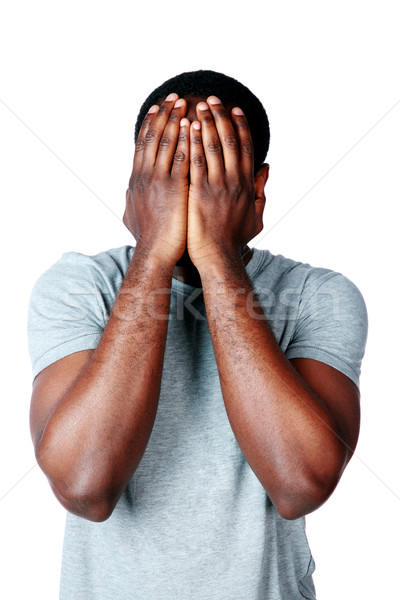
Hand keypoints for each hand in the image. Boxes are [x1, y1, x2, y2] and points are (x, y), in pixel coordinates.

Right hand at [123, 94, 189, 267]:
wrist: (154, 253)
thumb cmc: (147, 239)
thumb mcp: (132, 216)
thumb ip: (130, 200)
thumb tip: (127, 193)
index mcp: (136, 180)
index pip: (143, 144)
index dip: (151, 124)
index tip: (159, 107)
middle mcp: (145, 175)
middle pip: (154, 137)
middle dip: (165, 114)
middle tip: (175, 97)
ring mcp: (158, 180)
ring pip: (167, 143)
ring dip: (177, 120)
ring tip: (187, 104)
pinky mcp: (174, 188)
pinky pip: (182, 158)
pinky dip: (187, 140)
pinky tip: (195, 127)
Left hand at [187, 96, 267, 270]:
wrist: (218, 257)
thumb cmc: (235, 240)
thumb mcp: (257, 216)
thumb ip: (262, 190)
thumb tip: (267, 167)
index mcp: (247, 185)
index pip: (246, 148)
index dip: (241, 126)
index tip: (234, 109)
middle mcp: (234, 182)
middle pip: (229, 141)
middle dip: (220, 117)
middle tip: (212, 99)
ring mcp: (216, 186)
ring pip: (211, 147)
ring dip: (205, 123)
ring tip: (197, 106)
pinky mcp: (198, 193)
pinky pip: (195, 161)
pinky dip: (191, 142)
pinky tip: (186, 128)